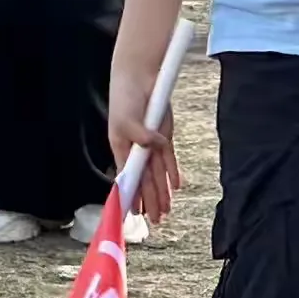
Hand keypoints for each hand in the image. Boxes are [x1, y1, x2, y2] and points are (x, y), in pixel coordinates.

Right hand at [108, 67, 180, 225]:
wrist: (137, 77)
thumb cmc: (125, 98)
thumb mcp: (126, 119)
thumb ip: (141, 135)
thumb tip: (157, 145)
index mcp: (121, 150)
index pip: (127, 179)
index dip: (131, 196)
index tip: (133, 214)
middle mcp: (137, 150)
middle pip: (145, 180)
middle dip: (150, 200)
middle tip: (156, 220)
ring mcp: (152, 143)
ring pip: (158, 173)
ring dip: (162, 192)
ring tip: (166, 211)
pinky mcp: (164, 134)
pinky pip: (169, 158)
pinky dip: (173, 172)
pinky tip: (177, 186)